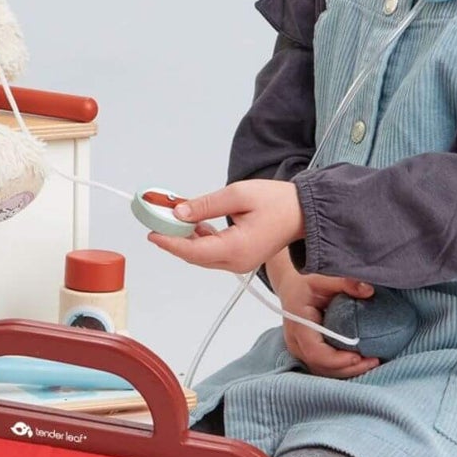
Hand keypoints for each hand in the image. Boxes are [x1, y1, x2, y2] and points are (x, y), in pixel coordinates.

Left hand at [145, 180, 304, 274]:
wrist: (304, 212)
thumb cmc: (278, 202)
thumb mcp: (238, 195)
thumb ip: (206, 205)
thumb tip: (179, 212)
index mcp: (236, 249)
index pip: (192, 251)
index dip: (169, 242)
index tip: (152, 232)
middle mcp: (236, 262)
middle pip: (194, 255)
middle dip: (173, 239)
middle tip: (158, 219)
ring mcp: (238, 262)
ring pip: (201, 255)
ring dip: (185, 238)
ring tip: (172, 218)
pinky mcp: (240, 257)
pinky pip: (212, 252)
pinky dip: (199, 239)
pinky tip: (192, 223)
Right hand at [272, 269, 382, 378]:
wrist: (291, 291)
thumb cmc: (305, 286)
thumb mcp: (323, 279)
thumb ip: (345, 283)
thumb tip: (368, 290)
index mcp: (298, 323)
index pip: (314, 351)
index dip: (336, 359)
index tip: (358, 356)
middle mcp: (295, 341)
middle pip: (320, 365)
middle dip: (347, 368)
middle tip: (373, 361)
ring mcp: (299, 350)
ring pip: (322, 370)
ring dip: (347, 371)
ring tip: (371, 362)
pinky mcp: (306, 355)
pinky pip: (324, 368)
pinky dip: (342, 369)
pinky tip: (360, 363)